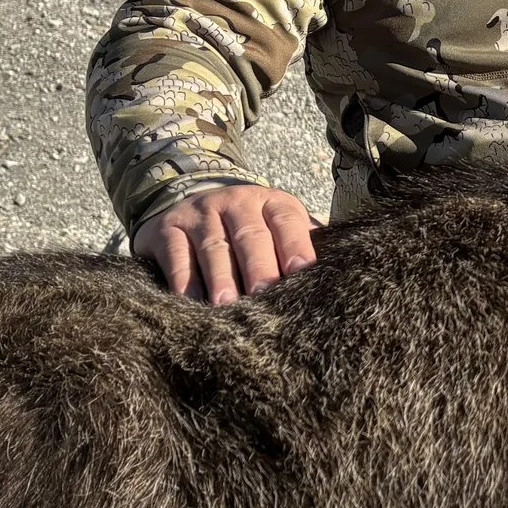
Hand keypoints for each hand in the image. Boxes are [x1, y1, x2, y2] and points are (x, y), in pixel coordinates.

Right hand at [131, 185, 316, 303]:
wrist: (186, 205)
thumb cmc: (245, 231)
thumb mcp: (274, 228)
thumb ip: (301, 246)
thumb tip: (340, 275)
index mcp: (271, 203)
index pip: (286, 221)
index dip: (294, 245)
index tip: (299, 273)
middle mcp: (236, 202)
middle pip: (250, 235)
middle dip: (258, 266)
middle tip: (262, 295)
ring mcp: (200, 212)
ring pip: (213, 246)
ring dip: (220, 277)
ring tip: (225, 305)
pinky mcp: (167, 228)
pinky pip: (176, 254)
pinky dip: (183, 279)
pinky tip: (189, 301)